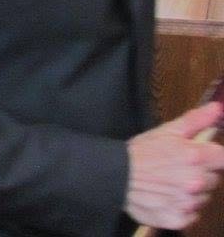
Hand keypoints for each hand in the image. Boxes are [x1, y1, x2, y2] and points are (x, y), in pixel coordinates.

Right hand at [126, 101, 223, 230]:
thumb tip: (217, 108)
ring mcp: (187, 203)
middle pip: (214, 179)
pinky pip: (192, 215)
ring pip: (204, 198)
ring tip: (170, 183)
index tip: (202, 157)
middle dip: (201, 173)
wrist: (114, 175)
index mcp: (194, 157)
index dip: (213, 157)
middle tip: (178, 168)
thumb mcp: (166, 131)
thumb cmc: (140, 152)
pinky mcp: (178, 219)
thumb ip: (196, 120)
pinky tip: (167, 197)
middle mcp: (195, 182)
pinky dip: (183, 208)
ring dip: (192, 191)